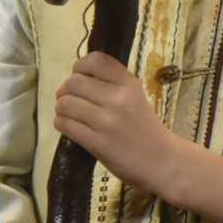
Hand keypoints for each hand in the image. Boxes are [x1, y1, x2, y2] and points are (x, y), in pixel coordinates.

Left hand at [54, 52, 174, 192]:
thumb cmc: (144, 128)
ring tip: (68, 114)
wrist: (161, 161)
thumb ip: (110, 84)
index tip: (79, 76)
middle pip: (75, 82)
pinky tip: (69, 126)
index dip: (80, 65)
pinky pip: (66, 125)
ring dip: (61, 108)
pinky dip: (62, 123)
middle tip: (69, 99)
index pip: (96, 60)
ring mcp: (108, 122)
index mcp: (129, 83)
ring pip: (66, 103)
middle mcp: (119, 98)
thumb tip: (72, 82)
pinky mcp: (98, 143)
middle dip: (66, 89)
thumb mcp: (134, 97)